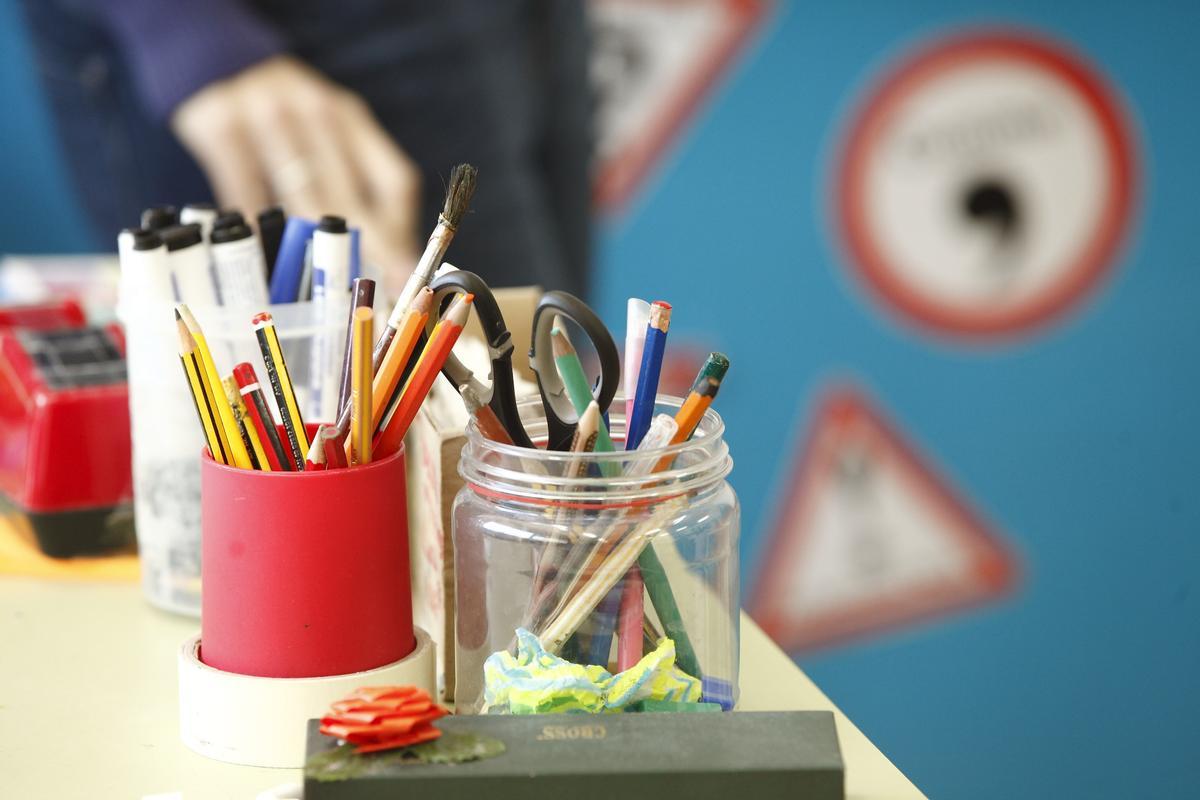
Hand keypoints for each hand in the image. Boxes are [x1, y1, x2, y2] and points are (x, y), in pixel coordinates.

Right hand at [171, 56, 420, 283]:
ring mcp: (268, 116)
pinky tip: (266, 255)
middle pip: (348, 199)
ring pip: (298, 199)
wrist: (214, 54)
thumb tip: (389, 260)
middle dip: (364, 256)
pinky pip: (247, 193)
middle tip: (372, 300)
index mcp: (351, 116)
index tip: (407, 277)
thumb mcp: (329, 127)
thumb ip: (358, 180)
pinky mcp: (222, 128)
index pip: (392, 181)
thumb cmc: (284, 112)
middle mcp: (315, 112)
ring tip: (323, 290)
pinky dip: (259, 228)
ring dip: (311, 250)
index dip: (402, 235)